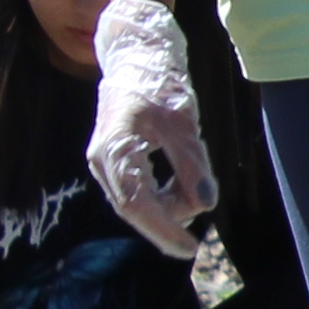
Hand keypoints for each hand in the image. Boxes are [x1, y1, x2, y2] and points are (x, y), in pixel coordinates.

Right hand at [84, 0, 216, 260]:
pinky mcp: (112, 161)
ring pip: (135, 202)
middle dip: (167, 222)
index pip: (136, 204)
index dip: (163, 230)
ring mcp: (104, 161)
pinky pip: (136, 191)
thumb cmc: (160, 86)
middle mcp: (102, 159)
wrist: (137, 59)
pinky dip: (161, 195)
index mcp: (115, 148)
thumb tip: (206, 205)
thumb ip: (192, 164)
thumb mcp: (183, 123)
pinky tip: (179, 182)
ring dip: (167, 205)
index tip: (189, 249)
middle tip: (194, 233)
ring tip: (192, 180)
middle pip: (133, 208)